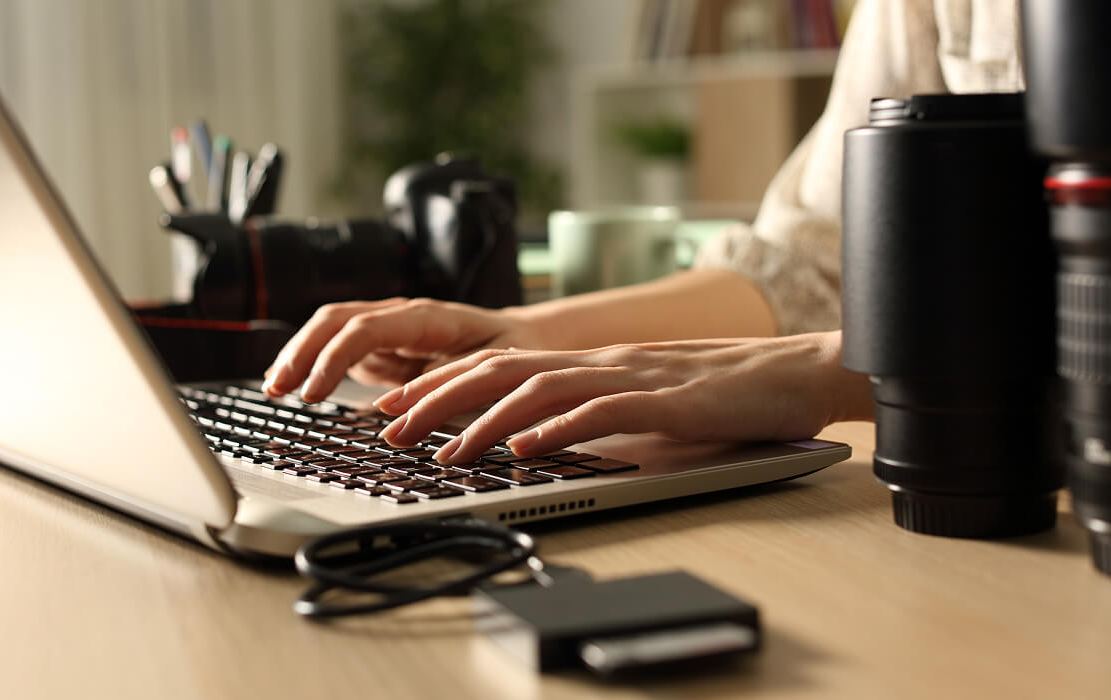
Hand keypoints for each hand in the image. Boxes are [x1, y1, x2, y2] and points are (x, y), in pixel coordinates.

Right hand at [262, 298, 541, 402]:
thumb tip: (391, 415)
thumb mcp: (485, 375)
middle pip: (336, 319)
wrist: (523, 340)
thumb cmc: (510, 355)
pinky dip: (312, 363)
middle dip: (302, 352)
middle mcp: (400, 314)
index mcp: (427, 316)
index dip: (334, 358)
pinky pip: (338, 347)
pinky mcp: (382, 345)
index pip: (366, 327)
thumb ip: (442, 389)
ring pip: (330, 329)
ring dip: (299, 355)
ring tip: (275, 388)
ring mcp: (388, 327)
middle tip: (279, 390)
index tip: (313, 393)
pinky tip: (291, 384)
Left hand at [373, 331, 872, 462]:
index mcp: (592, 363)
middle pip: (502, 371)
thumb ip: (592, 411)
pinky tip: (527, 449)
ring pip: (539, 387)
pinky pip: (602, 411)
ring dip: (483, 420)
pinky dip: (558, 429)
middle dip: (438, 400)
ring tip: (444, 451)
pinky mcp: (669, 401)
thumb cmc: (726, 393)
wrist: (799, 372)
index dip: (443, 385)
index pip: (501, 366)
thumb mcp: (643, 401)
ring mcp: (634, 377)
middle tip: (390, 430)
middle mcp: (602, 362)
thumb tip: (535, 438)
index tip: (396, 409)